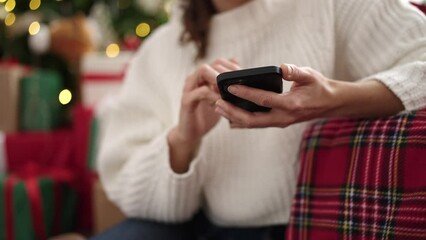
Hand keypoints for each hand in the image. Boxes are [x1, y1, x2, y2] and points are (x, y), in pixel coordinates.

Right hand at [168, 58, 239, 172]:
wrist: (192, 133)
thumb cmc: (208, 115)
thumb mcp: (222, 100)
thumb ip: (230, 88)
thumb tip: (245, 74)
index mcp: (203, 77)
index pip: (219, 62)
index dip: (232, 67)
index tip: (243, 79)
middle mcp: (195, 78)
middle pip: (213, 63)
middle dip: (227, 73)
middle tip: (238, 85)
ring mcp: (189, 88)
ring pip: (203, 71)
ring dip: (219, 79)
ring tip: (229, 91)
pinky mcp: (186, 101)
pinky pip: (200, 92)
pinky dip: (213, 95)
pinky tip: (221, 103)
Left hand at [215, 64, 403, 127]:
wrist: (330, 104)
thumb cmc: (320, 87)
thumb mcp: (311, 76)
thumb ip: (296, 72)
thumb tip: (282, 67)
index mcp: (291, 104)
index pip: (263, 100)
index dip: (245, 93)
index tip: (230, 86)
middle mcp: (283, 117)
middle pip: (252, 119)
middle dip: (232, 112)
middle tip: (216, 103)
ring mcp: (279, 122)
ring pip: (251, 124)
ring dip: (233, 117)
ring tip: (217, 107)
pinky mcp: (276, 122)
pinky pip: (255, 123)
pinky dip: (241, 119)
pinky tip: (229, 113)